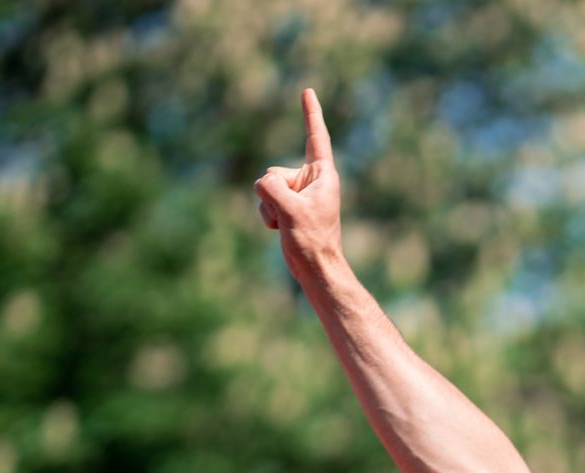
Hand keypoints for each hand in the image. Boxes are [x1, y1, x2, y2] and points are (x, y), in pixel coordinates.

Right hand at [254, 88, 341, 279]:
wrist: (317, 269)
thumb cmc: (312, 242)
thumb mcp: (291, 212)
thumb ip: (271, 190)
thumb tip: (262, 183)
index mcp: (323, 175)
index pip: (316, 137)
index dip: (311, 113)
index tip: (308, 91)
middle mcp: (312, 180)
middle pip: (275, 172)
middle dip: (274, 193)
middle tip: (294, 217)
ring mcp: (300, 193)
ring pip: (266, 187)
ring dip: (270, 207)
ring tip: (289, 226)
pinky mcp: (290, 206)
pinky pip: (264, 199)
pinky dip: (267, 215)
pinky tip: (281, 229)